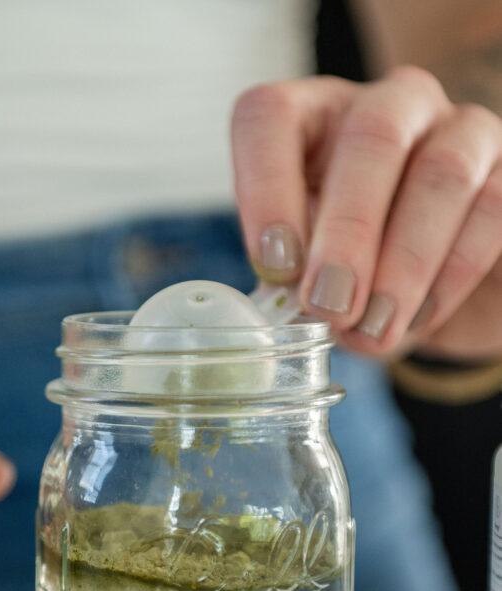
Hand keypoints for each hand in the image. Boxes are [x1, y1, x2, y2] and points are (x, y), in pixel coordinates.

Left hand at [232, 65, 501, 359]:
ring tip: (375, 328)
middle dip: (348, 231)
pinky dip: (451, 273)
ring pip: (442, 171)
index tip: (276, 266)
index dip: (265, 187)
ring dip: (404, 261)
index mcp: (315, 120)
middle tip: (331, 305)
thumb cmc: (360, 278)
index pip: (271, 115)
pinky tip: (418, 317)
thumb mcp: (314, 278)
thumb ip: (296, 281)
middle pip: (372, 133)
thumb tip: (289, 308)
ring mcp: (461, 130)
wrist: (439, 298)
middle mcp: (390, 107)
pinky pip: (492, 207)